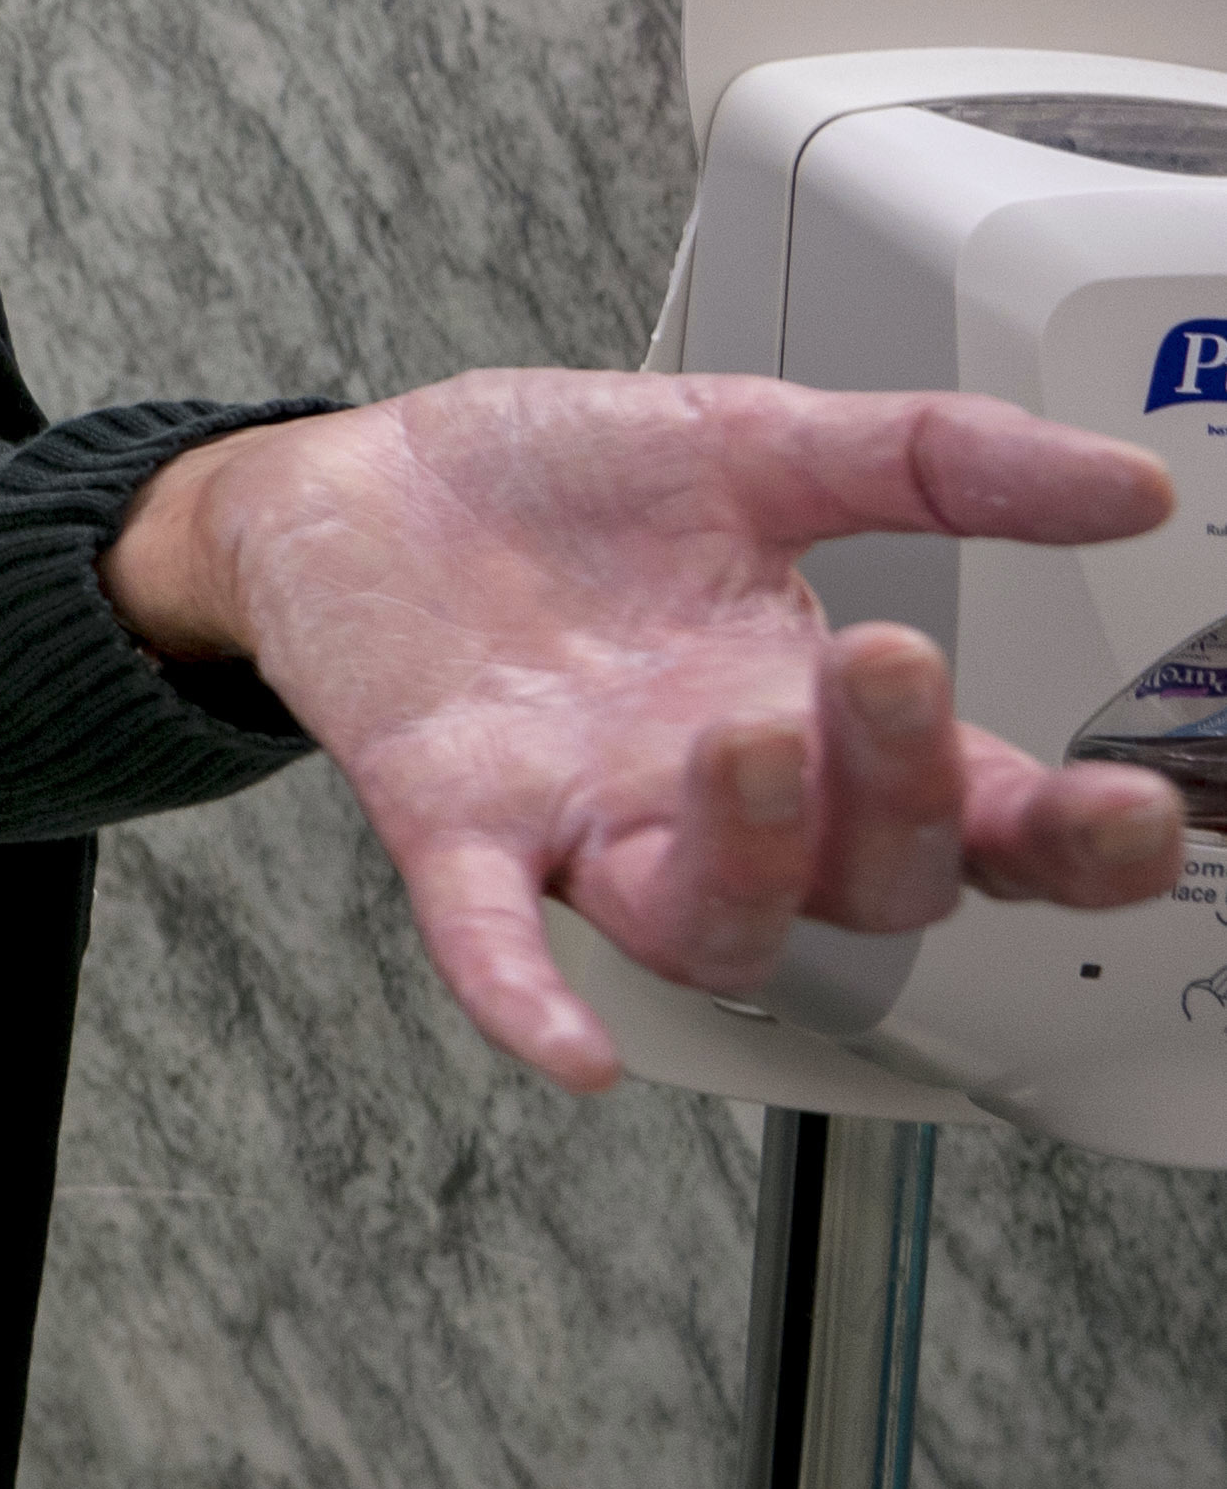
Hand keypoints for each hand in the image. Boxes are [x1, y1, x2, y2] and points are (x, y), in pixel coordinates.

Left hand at [110, 373, 1189, 1090]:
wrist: (355, 485)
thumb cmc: (549, 488)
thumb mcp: (749, 439)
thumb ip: (931, 460)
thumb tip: (1129, 482)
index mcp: (814, 714)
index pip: (984, 817)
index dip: (1071, 841)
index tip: (1134, 810)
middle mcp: (719, 796)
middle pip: (865, 877)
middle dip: (898, 787)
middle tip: (884, 658)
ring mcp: (587, 821)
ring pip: (709, 920)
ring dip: (749, 853)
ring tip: (747, 738)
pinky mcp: (452, 821)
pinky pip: (494, 940)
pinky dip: (527, 995)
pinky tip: (572, 1048)